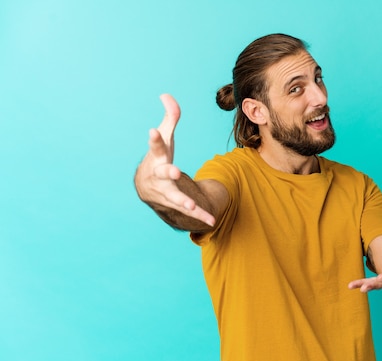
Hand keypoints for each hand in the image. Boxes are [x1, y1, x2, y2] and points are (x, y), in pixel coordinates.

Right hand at [135, 94, 215, 225]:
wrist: (146, 187)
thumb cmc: (158, 158)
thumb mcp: (164, 137)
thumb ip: (170, 118)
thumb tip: (166, 95)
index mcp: (157, 158)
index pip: (155, 146)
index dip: (154, 139)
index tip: (153, 131)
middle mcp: (159, 176)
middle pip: (163, 174)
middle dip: (168, 173)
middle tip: (174, 172)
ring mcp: (167, 192)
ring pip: (174, 197)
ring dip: (182, 201)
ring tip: (190, 205)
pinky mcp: (176, 204)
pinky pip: (189, 211)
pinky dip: (200, 216)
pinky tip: (211, 221)